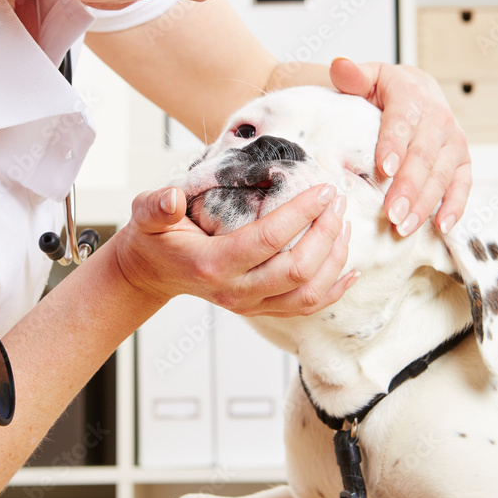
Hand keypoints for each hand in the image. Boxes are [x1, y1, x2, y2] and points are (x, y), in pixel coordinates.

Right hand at [114, 184, 358, 317]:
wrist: (152, 272)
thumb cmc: (154, 237)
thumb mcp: (146, 215)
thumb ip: (157, 206)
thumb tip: (171, 198)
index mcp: (212, 265)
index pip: (267, 240)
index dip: (300, 214)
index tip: (322, 188)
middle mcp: (236, 291)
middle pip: (296, 269)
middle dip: (325, 233)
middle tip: (338, 200)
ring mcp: (250, 304)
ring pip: (308, 293)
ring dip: (334, 259)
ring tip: (345, 223)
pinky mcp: (261, 309)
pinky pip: (306, 307)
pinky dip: (334, 290)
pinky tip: (351, 270)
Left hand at [330, 58, 471, 236]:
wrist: (420, 90)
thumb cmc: (388, 90)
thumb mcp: (369, 77)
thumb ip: (353, 76)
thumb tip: (339, 65)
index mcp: (412, 96)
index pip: (402, 122)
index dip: (394, 146)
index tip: (384, 170)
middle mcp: (438, 119)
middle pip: (423, 156)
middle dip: (408, 187)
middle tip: (392, 214)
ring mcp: (454, 141)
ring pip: (442, 175)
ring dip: (426, 204)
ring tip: (405, 227)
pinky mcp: (463, 160)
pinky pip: (463, 185)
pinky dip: (455, 206)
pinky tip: (442, 227)